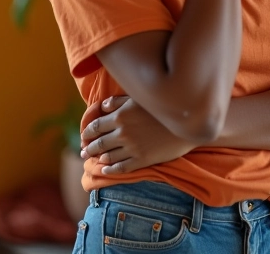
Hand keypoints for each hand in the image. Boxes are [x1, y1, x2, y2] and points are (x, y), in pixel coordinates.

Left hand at [80, 96, 198, 174]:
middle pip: (99, 143)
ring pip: (108, 156)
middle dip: (89, 147)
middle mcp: (122, 133)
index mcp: (120, 116)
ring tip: (93, 160)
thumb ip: (119, 101)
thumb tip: (103, 106)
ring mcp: (132, 148)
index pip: (96, 126)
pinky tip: (105, 170)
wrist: (186, 123)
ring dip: (98, 158)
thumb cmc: (162, 107)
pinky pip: (121, 168)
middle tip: (83, 151)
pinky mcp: (141, 160)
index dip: (87, 132)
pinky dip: (110, 170)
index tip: (83, 136)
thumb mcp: (140, 98)